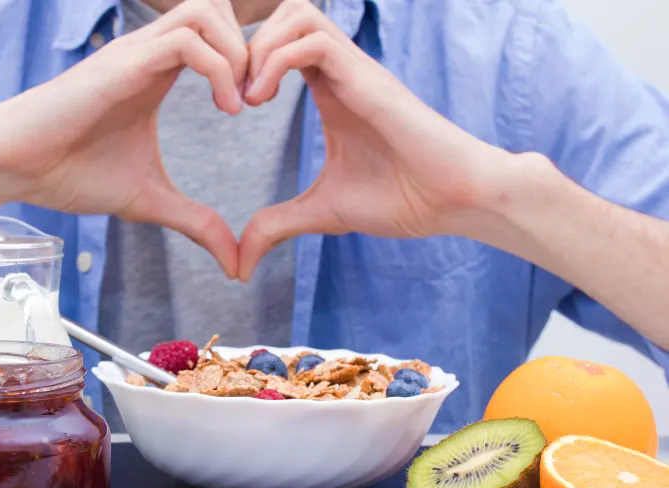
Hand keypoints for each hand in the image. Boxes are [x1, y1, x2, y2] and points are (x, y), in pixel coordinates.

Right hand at [0, 0, 247, 276]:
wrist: (13, 166)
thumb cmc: (70, 173)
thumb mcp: (150, 201)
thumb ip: (197, 224)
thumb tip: (235, 264)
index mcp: (157, 73)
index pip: (215, 32)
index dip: (248, 61)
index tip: (257, 106)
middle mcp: (148, 53)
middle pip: (216, 5)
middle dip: (252, 45)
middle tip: (257, 97)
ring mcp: (134, 54)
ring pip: (205, 10)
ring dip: (238, 52)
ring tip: (241, 104)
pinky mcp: (121, 66)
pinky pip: (185, 41)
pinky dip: (219, 69)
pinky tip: (227, 110)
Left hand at [238, 0, 511, 279]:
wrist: (455, 200)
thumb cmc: (402, 199)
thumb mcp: (322, 213)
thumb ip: (278, 226)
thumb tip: (240, 263)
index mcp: (330, 90)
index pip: (282, 41)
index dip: (247, 61)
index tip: (231, 106)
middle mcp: (342, 71)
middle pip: (286, 11)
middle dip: (246, 43)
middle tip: (233, 93)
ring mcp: (356, 70)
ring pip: (297, 12)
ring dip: (259, 47)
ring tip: (248, 97)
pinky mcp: (369, 80)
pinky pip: (314, 41)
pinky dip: (276, 61)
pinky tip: (262, 102)